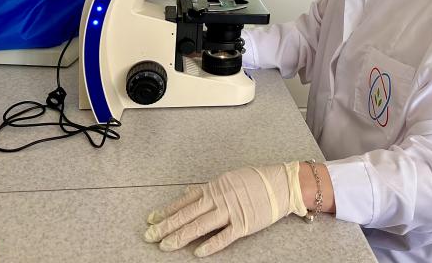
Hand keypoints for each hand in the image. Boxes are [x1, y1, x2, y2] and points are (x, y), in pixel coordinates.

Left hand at [144, 162, 306, 256]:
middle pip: (188, 214)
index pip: (185, 201)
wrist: (281, 184)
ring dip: (181, 236)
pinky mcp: (244, 224)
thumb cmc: (256, 180)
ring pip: (200, 225)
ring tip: (165, 245)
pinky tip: (197, 252)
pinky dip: (211, 245)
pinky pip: (224, 236)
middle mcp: (219, 198)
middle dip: (167, 225)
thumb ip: (208, 188)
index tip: (151, 219)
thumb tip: (188, 192)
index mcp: (215, 187)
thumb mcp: (228, 178)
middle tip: (150, 236)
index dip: (167, 211)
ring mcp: (231, 211)